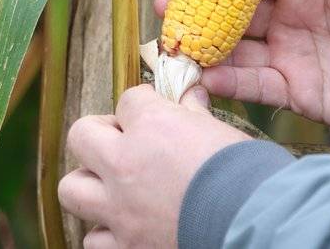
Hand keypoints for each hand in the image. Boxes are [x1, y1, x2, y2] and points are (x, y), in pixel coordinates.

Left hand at [59, 84, 248, 247]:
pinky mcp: (127, 246)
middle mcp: (126, 164)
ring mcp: (121, 209)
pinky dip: (105, 231)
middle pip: (81, 134)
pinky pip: (93, 239)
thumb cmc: (247, 173)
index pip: (129, 99)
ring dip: (90, 184)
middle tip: (121, 141)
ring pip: (71, 189)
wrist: (257, 224)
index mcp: (152, 126)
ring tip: (114, 185)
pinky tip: (126, 223)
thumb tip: (190, 96)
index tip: (157, 111)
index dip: (144, 104)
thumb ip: (195, 115)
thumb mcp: (222, 132)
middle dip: (99, 134)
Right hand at [155, 0, 329, 134]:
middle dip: (198, 5)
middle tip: (166, 0)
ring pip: (236, 48)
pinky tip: (203, 74)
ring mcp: (288, 55)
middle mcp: (289, 18)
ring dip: (203, 44)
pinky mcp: (294, 91)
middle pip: (234, 9)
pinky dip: (228, 82)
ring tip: (170, 39)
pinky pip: (254, 86)